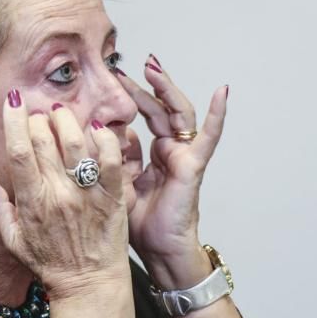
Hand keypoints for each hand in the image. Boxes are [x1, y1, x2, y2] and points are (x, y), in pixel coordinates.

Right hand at [0, 92, 129, 299]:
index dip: (14, 121)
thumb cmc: (52, 264)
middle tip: (39, 111)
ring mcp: (87, 195)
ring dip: (67, 119)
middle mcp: (58, 195)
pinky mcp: (113, 197)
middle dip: (39, 117)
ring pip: (76, 143)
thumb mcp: (13, 240)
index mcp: (32, 203)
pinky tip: (97, 128)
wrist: (89, 285)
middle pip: (45, 141)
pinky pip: (111, 159)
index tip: (13, 101)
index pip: (18, 151)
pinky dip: (105, 139)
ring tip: (61, 112)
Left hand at [117, 55, 228, 278]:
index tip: (108, 80)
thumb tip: (94, 133)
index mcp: (151, 155)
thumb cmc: (139, 226)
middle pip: (157, 109)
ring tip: (152, 66)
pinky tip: (222, 92)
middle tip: (121, 66)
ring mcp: (182, 156)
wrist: (159, 251)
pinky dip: (217, 115)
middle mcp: (169, 151)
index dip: (127, 98)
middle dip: (142, 86)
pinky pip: (209, 137)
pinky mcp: (193, 166)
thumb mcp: (115, 185)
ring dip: (166, 88)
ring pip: (177, 113)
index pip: (140, 117)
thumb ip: (110, 159)